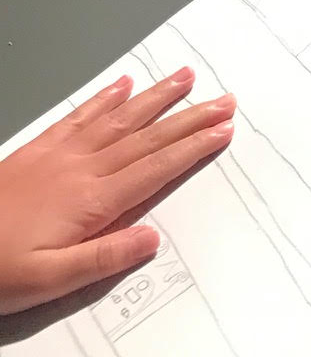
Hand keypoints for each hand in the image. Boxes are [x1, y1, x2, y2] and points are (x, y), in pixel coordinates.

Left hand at [0, 71, 233, 315]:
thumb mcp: (50, 280)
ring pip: (119, 118)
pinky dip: (105, 99)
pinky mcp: (38, 150)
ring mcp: (60, 154)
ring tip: (186, 76)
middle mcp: (81, 168)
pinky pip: (80, 116)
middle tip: (225, 99)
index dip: (192, 149)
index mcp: (91, 200)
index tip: (223, 130)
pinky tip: (123, 85)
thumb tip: (153, 238)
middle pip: (146, 137)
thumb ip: (103, 258)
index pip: (154, 168)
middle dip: (188, 117)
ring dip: (156, 97)